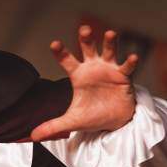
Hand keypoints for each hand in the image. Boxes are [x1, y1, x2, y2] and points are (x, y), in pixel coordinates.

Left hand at [30, 26, 138, 141]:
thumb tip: (33, 136)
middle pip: (88, 49)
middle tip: (84, 29)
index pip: (67, 61)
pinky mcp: (124, 76)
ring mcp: (109, 69)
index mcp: (78, 75)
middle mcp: (93, 68)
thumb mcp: (71, 121)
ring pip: (109, 51)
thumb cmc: (92, 116)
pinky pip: (127, 67)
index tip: (54, 44)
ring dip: (110, 42)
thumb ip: (53, 127)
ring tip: (109, 33)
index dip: (61, 52)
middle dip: (86, 38)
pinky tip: (133, 57)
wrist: (114, 121)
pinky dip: (130, 62)